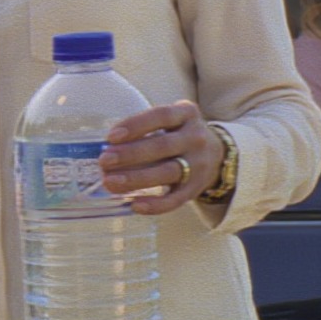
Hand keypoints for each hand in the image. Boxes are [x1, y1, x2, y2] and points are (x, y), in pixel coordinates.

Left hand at [99, 100, 219, 216]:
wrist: (216, 155)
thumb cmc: (178, 134)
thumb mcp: (169, 122)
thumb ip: (143, 130)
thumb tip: (106, 148)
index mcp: (186, 114)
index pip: (161, 116)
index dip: (136, 125)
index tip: (111, 137)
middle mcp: (196, 137)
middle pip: (162, 146)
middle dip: (130, 154)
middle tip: (104, 161)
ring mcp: (198, 164)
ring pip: (167, 172)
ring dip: (137, 178)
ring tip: (110, 182)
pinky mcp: (196, 188)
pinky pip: (176, 199)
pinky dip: (155, 205)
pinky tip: (134, 205)